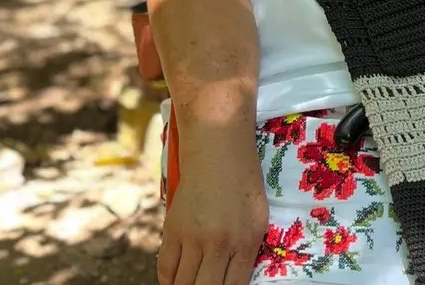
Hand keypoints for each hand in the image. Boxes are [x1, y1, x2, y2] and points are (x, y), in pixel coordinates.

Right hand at [158, 150, 268, 284]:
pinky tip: (176, 280)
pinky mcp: (172, 229)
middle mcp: (219, 244)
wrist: (218, 152)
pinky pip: (166, 268)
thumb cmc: (244, 186)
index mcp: (246, 243)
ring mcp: (193, 237)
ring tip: (193, 283)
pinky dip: (169, 280)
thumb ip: (247, 254)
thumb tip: (235, 282)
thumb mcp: (258, 221)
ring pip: (184, 284)